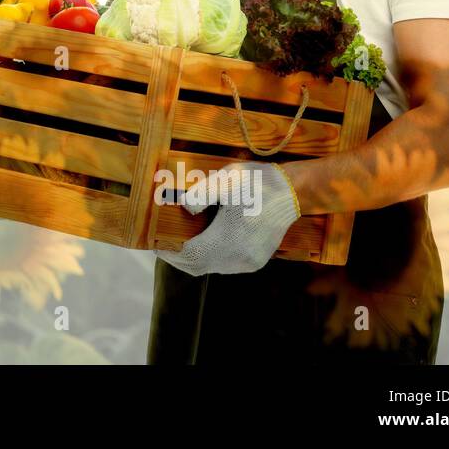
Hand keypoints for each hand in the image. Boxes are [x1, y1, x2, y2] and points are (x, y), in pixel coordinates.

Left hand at [155, 161, 300, 276]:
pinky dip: (210, 258)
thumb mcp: (225, 180)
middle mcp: (239, 257)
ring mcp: (249, 262)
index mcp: (229, 239)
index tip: (156, 243)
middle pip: (197, 267)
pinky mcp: (256, 261)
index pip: (189, 256)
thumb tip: (185, 208)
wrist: (292, 191)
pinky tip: (204, 243)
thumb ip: (200, 194)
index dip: (169, 252)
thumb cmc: (256, 182)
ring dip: (194, 259)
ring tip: (181, 242)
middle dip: (178, 258)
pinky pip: (225, 266)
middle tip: (164, 244)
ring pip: (211, 268)